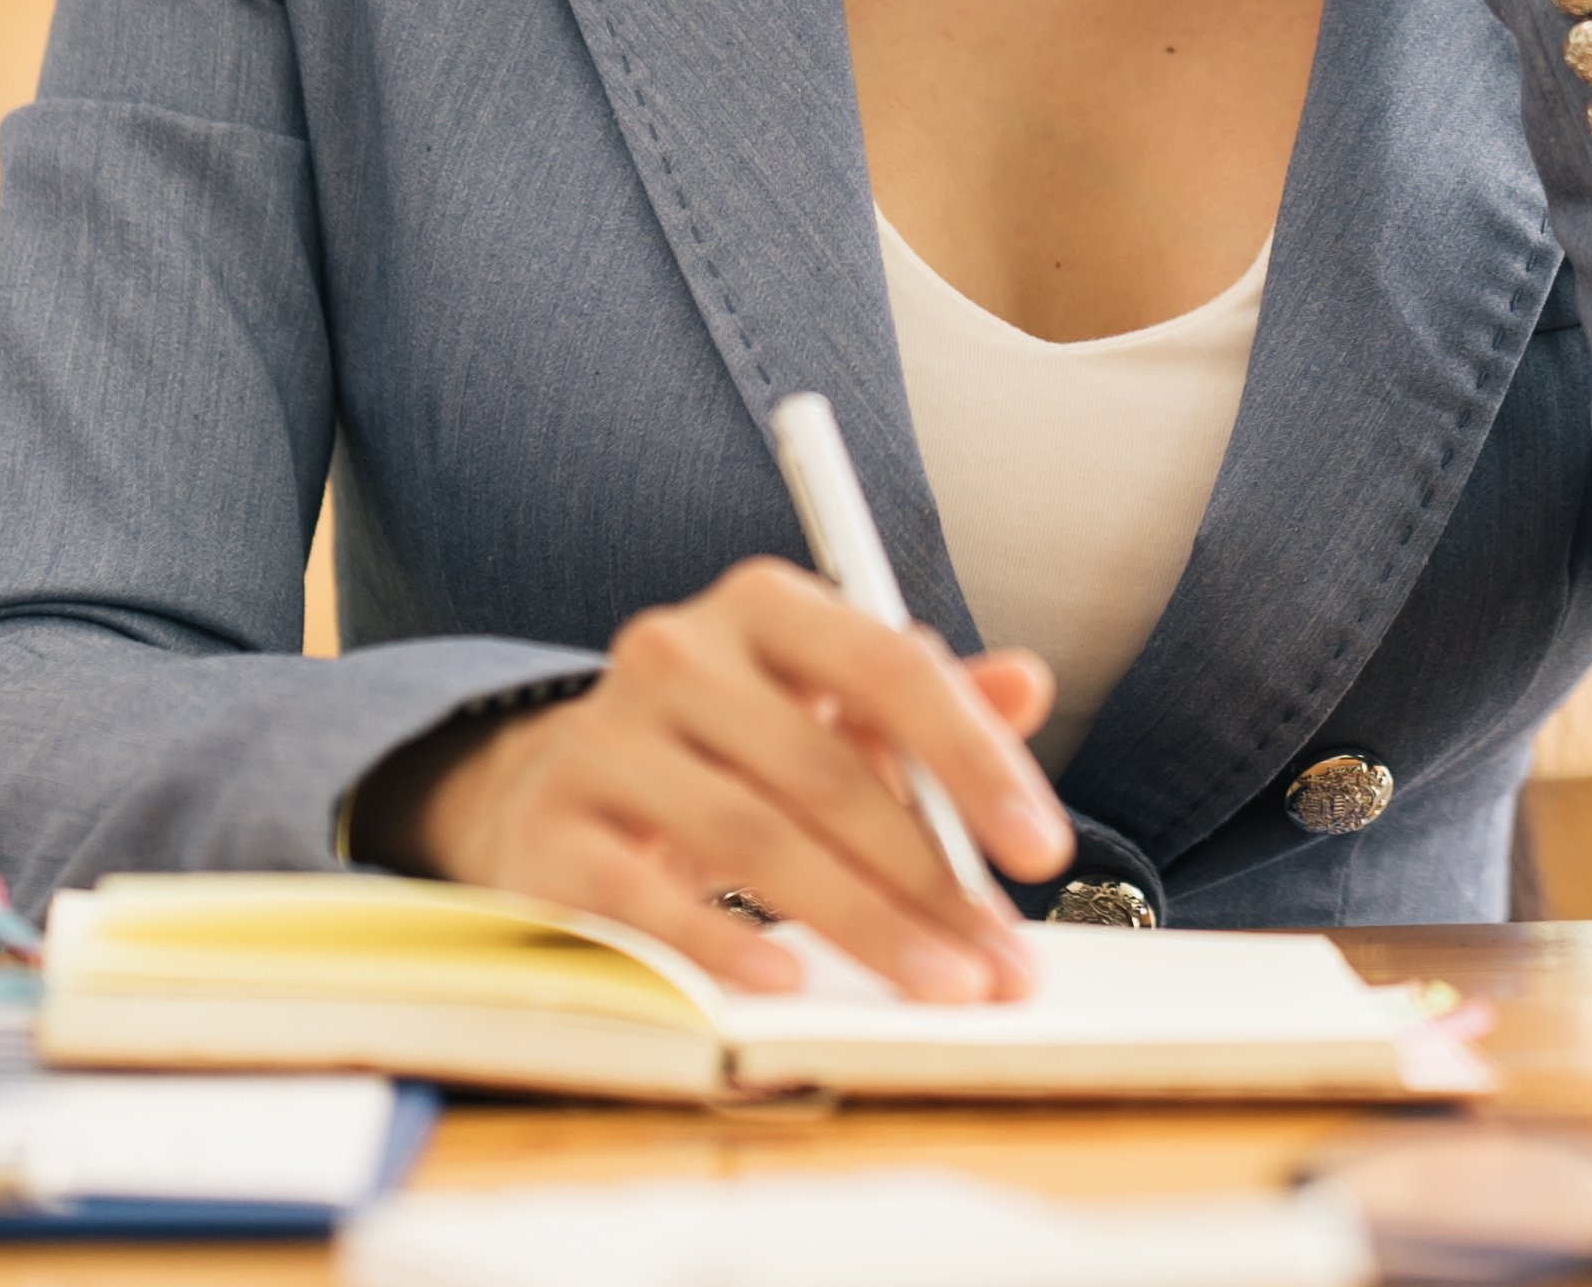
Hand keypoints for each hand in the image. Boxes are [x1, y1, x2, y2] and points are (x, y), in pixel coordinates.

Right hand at [360, 559, 1066, 996]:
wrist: (558, 787)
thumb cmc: (729, 750)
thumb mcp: (829, 710)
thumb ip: (928, 706)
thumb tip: (1027, 684)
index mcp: (766, 607)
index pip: (890, 667)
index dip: (975, 759)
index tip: (1041, 847)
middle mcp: (679, 653)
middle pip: (826, 771)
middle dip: (930, 878)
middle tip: (997, 961)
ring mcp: (605, 737)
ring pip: (753, 837)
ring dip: (861, 923)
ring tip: (934, 984)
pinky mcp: (550, 827)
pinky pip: (646, 893)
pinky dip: (722, 941)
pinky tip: (787, 979)